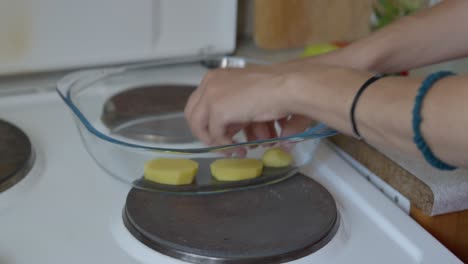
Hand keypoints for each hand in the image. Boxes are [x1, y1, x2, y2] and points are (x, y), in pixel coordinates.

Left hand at [185, 66, 310, 146]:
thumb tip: (230, 131)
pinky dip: (226, 145)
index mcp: (216, 77)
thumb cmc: (276, 89)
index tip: (224, 134)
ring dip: (214, 142)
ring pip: (198, 126)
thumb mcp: (247, 97)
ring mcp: (211, 96)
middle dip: (206, 133)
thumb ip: (234, 111)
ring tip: (231, 151)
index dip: (209, 121)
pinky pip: (215, 135)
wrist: (286, 87)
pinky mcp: (217, 110)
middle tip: (222, 145)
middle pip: (193, 114)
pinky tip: (239, 148)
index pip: (200, 103)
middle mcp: (210, 83)